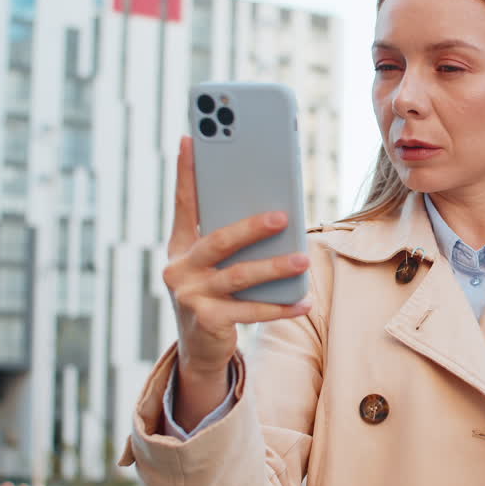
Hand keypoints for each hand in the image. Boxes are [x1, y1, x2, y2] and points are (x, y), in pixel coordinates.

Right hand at [162, 136, 311, 379]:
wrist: (199, 346)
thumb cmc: (215, 292)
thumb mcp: (216, 264)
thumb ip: (232, 239)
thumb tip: (276, 212)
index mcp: (181, 246)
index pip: (184, 203)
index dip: (186, 172)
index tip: (191, 139)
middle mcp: (180, 268)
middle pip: (219, 241)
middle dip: (251, 227)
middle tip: (282, 216)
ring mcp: (190, 295)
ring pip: (239, 276)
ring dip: (274, 268)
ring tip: (303, 260)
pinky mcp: (206, 321)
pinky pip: (250, 311)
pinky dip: (280, 307)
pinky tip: (304, 302)